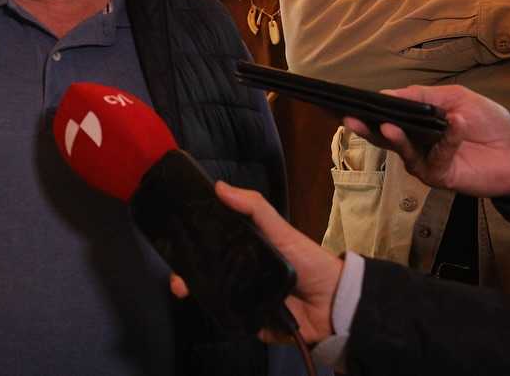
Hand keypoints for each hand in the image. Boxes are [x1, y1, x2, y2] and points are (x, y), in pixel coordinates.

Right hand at [168, 182, 341, 344]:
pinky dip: (222, 314)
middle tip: (178, 280)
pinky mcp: (253, 323)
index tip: (174, 246)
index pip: (214, 247)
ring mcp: (247, 300)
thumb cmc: (308, 261)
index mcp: (247, 251)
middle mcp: (243, 275)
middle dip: (189, 276)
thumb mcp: (280, 230)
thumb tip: (219, 186)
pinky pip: (232, 319)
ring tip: (186, 291)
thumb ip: (254, 208)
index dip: (193, 247)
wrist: (335, 304)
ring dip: (199, 294)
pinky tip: (211, 308)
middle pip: (209, 274)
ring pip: (215, 297)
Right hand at [343, 84, 509, 197]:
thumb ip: (422, 96)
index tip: (350, 103)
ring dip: (396, 139)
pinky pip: (436, 158)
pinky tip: (454, 125)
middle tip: (351, 119)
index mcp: (416, 123)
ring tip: (388, 126)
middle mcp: (415, 144)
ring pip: (403, 151)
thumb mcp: (455, 97)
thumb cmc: (487, 121)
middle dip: (367, 128)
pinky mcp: (441, 176)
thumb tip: (386, 94)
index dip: (370, 110)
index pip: (387, 116)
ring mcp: (426, 162)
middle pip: (384, 136)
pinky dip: (446, 140)